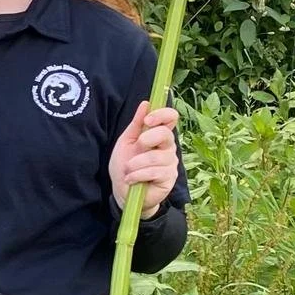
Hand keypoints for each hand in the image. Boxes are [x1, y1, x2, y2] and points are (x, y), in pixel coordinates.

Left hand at [108, 102, 180, 219]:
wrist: (123, 191)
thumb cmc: (125, 165)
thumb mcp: (126, 142)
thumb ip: (136, 124)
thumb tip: (146, 103)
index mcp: (158, 135)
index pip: (171, 117)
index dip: (162, 115)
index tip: (147, 120)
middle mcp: (168, 147)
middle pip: (166, 135)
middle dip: (146, 140)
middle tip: (135, 148)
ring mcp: (171, 163)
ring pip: (156, 157)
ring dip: (136, 164)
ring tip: (128, 170)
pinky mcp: (169, 178)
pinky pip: (154, 172)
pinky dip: (138, 175)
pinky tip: (131, 179)